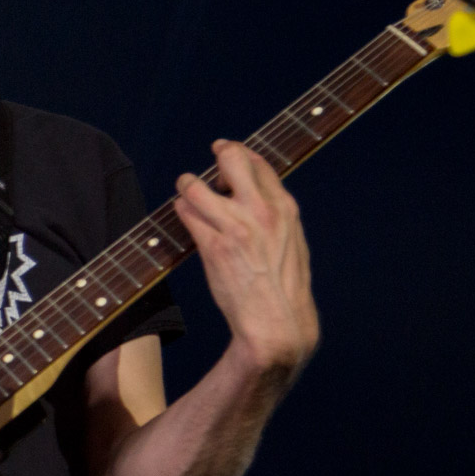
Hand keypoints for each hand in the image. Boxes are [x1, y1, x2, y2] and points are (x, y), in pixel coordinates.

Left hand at [175, 140, 320, 380]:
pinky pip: (186, 213)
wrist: (277, 322)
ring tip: (187, 193)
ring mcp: (235, 226)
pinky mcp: (213, 246)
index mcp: (284, 209)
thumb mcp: (292, 242)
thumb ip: (276, 216)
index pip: (259, 162)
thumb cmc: (283, 287)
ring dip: (187, 185)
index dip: (239, 154)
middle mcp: (260, 211)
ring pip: (196, 186)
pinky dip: (181, 211)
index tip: (225, 153)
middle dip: (217, 154)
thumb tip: (259, 196)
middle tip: (209, 167)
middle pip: (231, 158)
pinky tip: (184, 216)